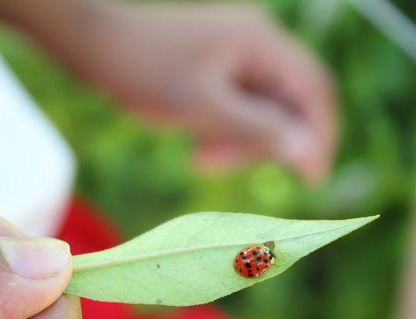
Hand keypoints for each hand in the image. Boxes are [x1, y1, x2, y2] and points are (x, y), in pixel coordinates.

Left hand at [83, 3, 334, 183]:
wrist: (95, 45)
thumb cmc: (144, 70)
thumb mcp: (203, 107)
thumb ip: (260, 130)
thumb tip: (310, 154)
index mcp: (262, 43)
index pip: (315, 90)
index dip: (320, 136)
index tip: (312, 179)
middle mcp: (260, 45)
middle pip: (290, 105)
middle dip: (263, 144)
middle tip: (218, 166)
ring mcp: (241, 56)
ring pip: (264, 113)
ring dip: (240, 143)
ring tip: (200, 158)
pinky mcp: (224, 70)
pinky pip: (242, 109)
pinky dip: (227, 134)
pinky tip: (199, 147)